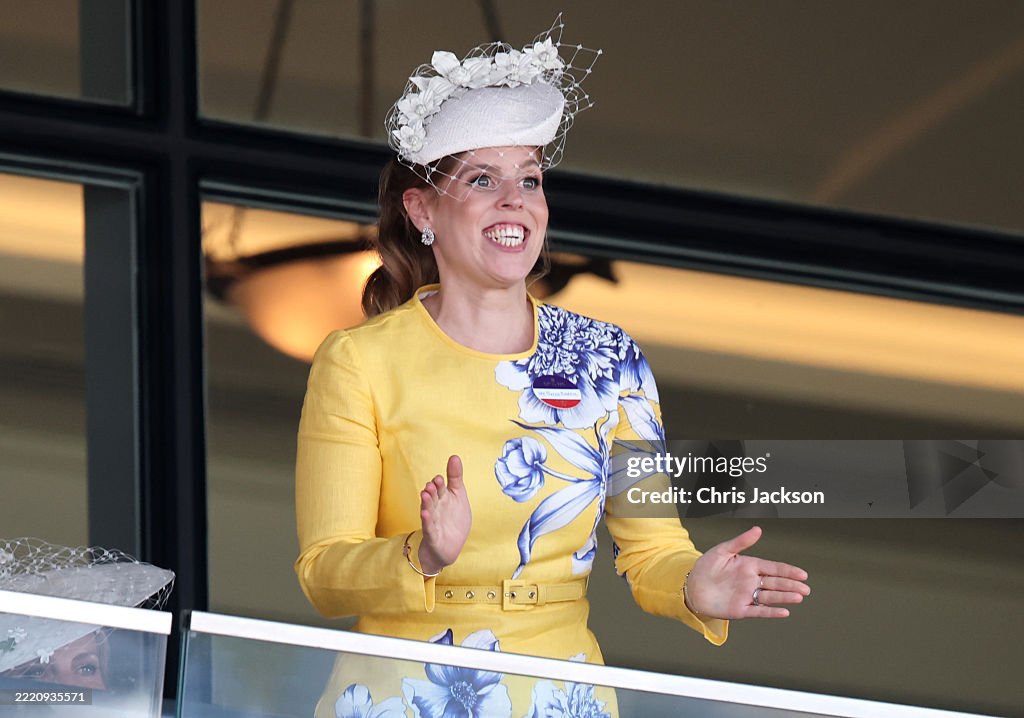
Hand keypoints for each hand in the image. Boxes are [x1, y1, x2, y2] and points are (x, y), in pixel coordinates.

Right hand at [418, 455, 471, 574]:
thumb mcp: (458, 496)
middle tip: (432, 484)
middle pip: (433, 498)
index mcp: (443, 498)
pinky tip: (425, 514)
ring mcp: (433, 521)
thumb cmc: (452, 519)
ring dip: (427, 503)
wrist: (449, 548)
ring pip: (429, 510)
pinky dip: (427, 521)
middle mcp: (436, 508)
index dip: (439, 484)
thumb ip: (455, 477)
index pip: (440, 488)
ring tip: (425, 494)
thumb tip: (454, 456)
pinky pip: (429, 527)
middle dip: (432, 491)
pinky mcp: (433, 535)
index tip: (439, 478)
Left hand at [685, 526, 808, 618]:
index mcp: (749, 566)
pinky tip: (784, 612)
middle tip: (806, 588)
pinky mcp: (741, 610)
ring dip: (784, 597)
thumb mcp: (722, 550)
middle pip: (776, 583)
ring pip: (770, 597)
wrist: (691, 586)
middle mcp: (752, 582)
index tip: (802, 574)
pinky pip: (759, 611)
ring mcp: (748, 596)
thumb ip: (741, 542)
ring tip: (798, 597)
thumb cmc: (706, 567)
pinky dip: (771, 612)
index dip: (788, 571)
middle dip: (791, 585)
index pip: (773, 568)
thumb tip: (758, 529)